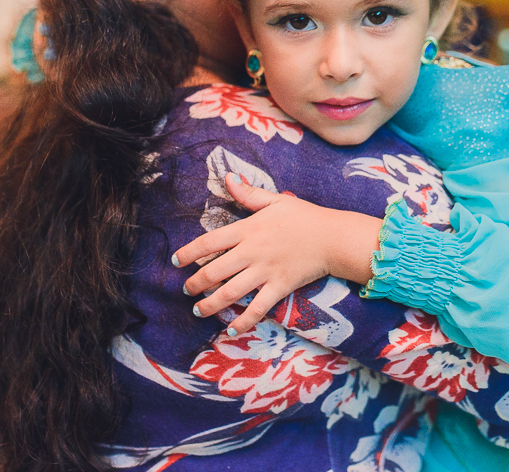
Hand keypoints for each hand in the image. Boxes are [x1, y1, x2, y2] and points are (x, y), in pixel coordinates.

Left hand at [171, 173, 382, 334]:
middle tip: (186, 290)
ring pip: (231, 292)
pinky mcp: (280, 287)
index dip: (188, 252)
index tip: (176, 261)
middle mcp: (253, 252)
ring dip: (210, 304)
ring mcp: (266, 271)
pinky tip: (231, 330)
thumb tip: (228, 178)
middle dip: (195, 283)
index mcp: (248, 229)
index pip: (209, 242)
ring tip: (198, 310)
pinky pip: (258, 308)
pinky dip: (243, 321)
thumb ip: (249, 193)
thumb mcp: (276, 200)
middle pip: (214, 271)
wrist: (333, 237)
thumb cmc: (305, 217)